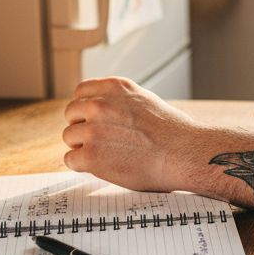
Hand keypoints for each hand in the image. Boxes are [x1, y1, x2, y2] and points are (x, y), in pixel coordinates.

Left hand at [62, 76, 197, 190]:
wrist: (183, 154)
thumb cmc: (172, 132)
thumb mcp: (145, 101)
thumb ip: (120, 101)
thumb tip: (103, 111)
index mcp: (115, 87)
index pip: (81, 91)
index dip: (85, 108)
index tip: (92, 119)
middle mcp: (100, 104)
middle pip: (71, 113)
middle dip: (82, 126)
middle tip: (100, 141)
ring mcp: (93, 130)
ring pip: (69, 137)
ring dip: (82, 147)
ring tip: (105, 154)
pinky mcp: (91, 155)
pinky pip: (71, 160)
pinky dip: (82, 166)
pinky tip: (101, 166)